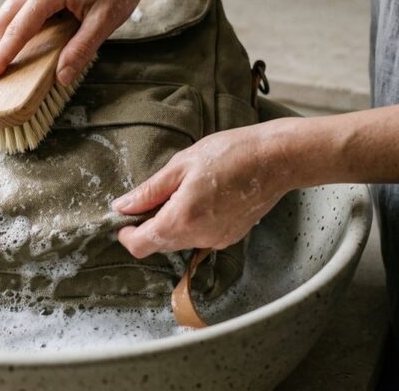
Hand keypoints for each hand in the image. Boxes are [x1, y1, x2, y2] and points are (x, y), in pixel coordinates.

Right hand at [0, 0, 155, 86]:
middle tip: (12, 74)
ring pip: (8, 11)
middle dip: (3, 48)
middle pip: (2, 20)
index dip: (1, 58)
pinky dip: (22, 23)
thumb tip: (61, 78)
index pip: (16, 31)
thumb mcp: (106, 20)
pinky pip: (20, 4)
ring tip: (30, 56)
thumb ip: (81, 49)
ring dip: (12, 35)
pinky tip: (43, 35)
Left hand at [114, 121, 299, 257]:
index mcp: (182, 219)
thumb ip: (150, 191)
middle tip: (152, 198)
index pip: (141, 246)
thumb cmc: (230, 154)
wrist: (276, 159)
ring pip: (180, 242)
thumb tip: (123, 206)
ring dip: (171, 224)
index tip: (124, 218)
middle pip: (159, 245)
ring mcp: (217, 240)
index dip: (126, 235)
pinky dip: (192, 224)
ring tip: (182, 192)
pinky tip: (202, 198)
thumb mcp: (181, 164)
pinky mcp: (230, 237)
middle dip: (148, 227)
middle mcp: (199, 237)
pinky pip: (200, 237)